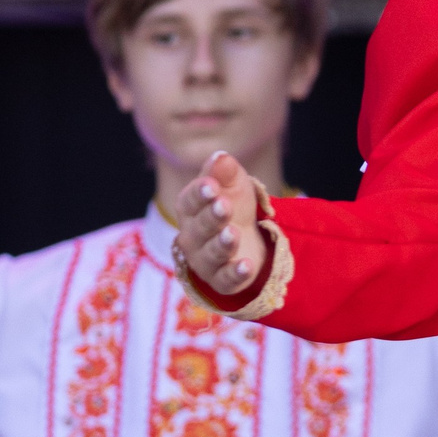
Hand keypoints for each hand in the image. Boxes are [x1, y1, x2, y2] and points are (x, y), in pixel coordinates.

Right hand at [176, 150, 266, 298]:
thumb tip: (221, 157)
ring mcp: (206, 260)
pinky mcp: (222, 279)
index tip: (211, 185)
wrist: (248, 236)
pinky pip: (225, 279)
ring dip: (222, 244)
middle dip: (212, 216)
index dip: (199, 194)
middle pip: (200, 227)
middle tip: (224, 205)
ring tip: (233, 234)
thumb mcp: (233, 184)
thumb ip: (226, 171)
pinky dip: (235, 273)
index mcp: (190, 209)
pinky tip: (247, 266)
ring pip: (211, 254)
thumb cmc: (233, 204)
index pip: (189, 201)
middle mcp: (192, 236)